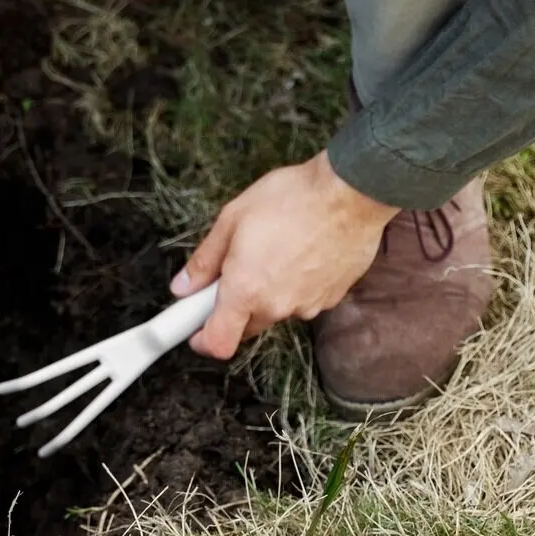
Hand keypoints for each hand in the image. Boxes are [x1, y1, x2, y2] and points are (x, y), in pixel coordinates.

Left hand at [171, 151, 397, 360]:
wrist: (350, 192)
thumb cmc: (292, 198)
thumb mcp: (233, 218)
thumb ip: (205, 260)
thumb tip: (183, 286)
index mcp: (246, 289)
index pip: (216, 343)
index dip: (199, 339)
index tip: (192, 327)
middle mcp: (277, 306)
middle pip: (246, 326)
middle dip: (235, 305)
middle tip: (235, 268)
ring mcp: (307, 305)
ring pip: (276, 310)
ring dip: (269, 290)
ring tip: (277, 246)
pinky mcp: (332, 298)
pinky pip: (303, 299)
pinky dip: (297, 283)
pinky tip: (302, 250)